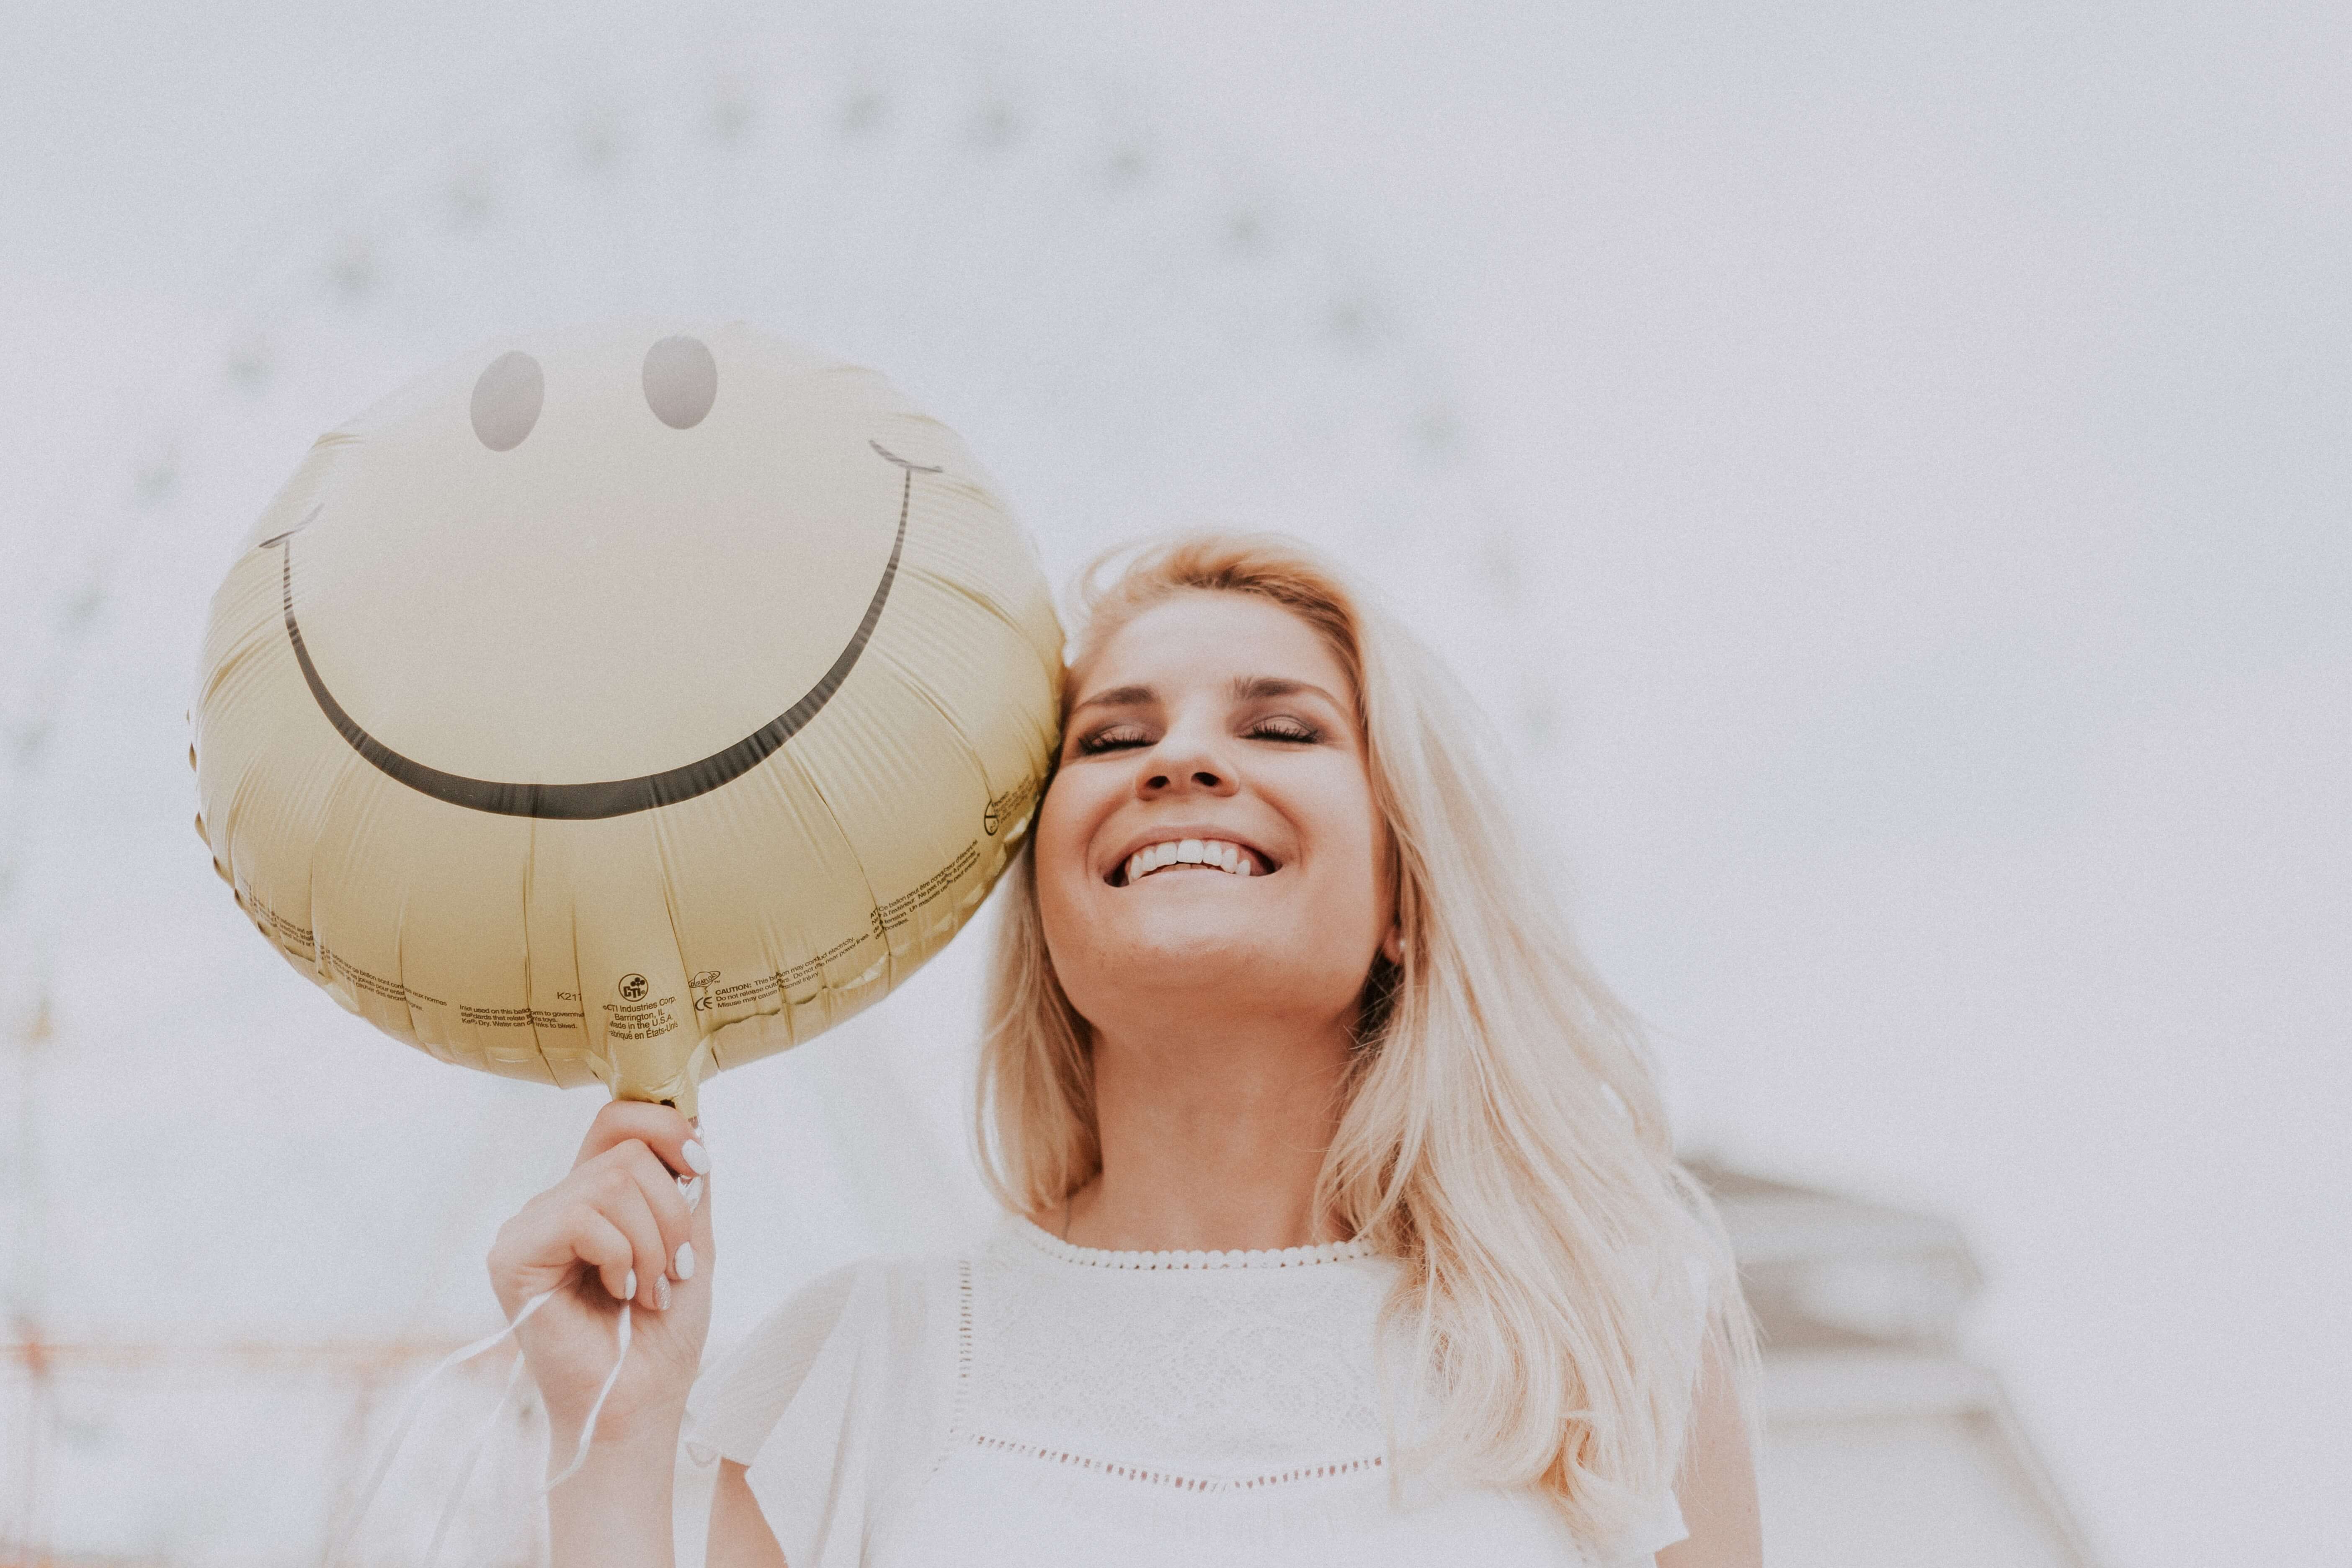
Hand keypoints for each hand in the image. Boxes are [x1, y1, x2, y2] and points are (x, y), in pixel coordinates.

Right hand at [487, 1099, 713, 1451]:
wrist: (641, 1400)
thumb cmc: (663, 1330)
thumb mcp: (691, 1240)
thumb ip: (687, 1181)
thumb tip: (694, 1116)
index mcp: (595, 1195)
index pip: (618, 1118)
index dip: (667, 1126)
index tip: (700, 1169)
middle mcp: (556, 1202)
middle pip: (627, 1150)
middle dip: (673, 1212)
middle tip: (673, 1270)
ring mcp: (530, 1226)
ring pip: (612, 1181)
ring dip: (653, 1243)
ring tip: (649, 1291)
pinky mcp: (512, 1256)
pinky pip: (582, 1217)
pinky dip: (620, 1257)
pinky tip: (618, 1293)